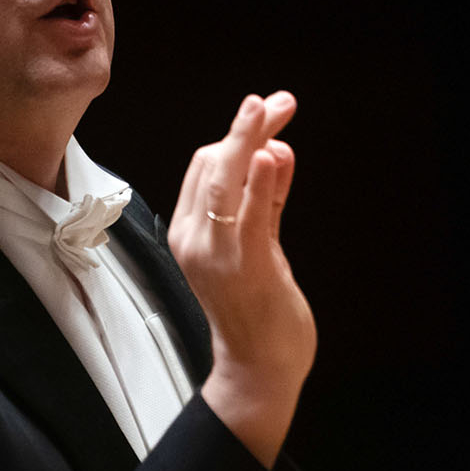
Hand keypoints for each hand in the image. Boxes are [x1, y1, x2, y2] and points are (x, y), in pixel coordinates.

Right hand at [168, 92, 315, 465]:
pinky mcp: (245, 266)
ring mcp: (217, 253)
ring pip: (227, 180)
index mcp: (189, 232)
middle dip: (247, 127)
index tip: (269, 111)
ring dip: (250, 137)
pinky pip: (250, 215)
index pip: (206, 167)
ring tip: (273, 107)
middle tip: (280, 101)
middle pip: (214, 164)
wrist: (258, 368)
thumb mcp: (260, 245)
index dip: (238, 134)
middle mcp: (195, 239)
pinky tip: (272, 154)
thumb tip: (276, 150)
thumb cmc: (258, 309)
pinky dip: (259, 182)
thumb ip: (266, 200)